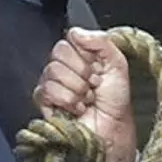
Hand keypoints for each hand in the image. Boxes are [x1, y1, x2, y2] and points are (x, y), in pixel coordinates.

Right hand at [35, 30, 139, 161]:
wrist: (112, 130)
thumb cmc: (116, 102)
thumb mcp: (118, 66)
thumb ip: (102, 42)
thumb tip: (76, 31)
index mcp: (81, 56)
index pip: (70, 39)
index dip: (86, 55)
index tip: (99, 70)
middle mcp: (64, 67)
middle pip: (59, 53)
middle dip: (82, 72)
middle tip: (93, 86)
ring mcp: (51, 84)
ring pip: (52, 71)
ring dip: (77, 89)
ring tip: (87, 100)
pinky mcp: (44, 102)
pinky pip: (46, 90)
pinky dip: (67, 100)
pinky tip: (77, 109)